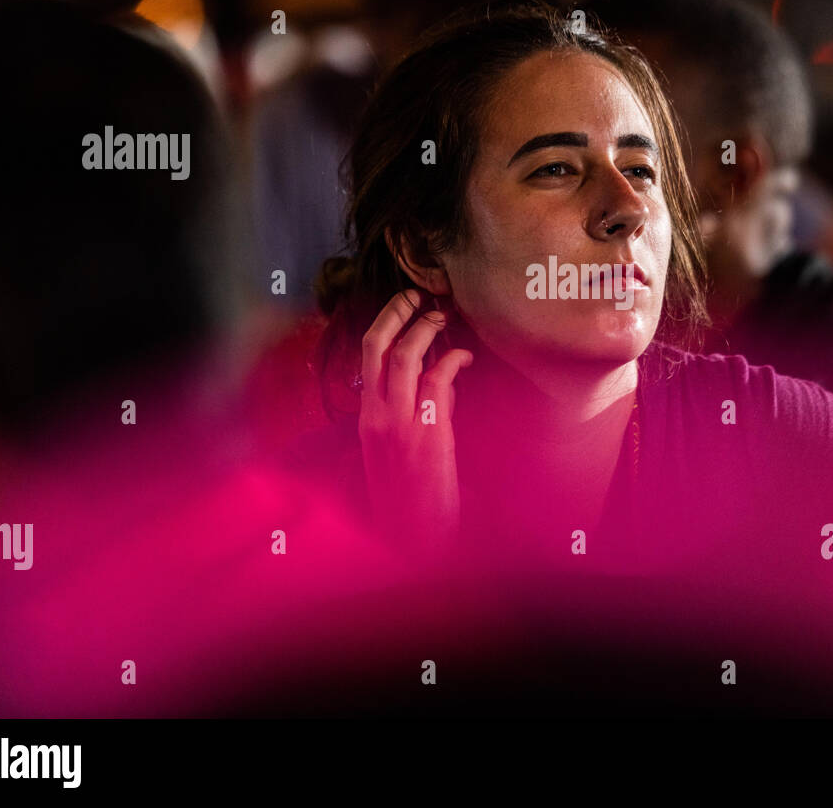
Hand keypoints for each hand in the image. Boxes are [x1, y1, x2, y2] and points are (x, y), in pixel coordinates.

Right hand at [356, 288, 473, 559]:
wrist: (418, 538)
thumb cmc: (414, 498)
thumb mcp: (403, 451)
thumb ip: (421, 410)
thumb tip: (442, 377)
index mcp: (366, 419)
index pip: (366, 358)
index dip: (384, 325)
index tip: (404, 306)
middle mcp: (376, 416)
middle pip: (376, 345)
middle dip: (396, 311)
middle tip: (418, 294)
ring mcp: (399, 423)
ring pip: (404, 356)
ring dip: (425, 328)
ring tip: (444, 316)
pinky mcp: (427, 432)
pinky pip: (437, 381)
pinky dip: (452, 359)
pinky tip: (466, 356)